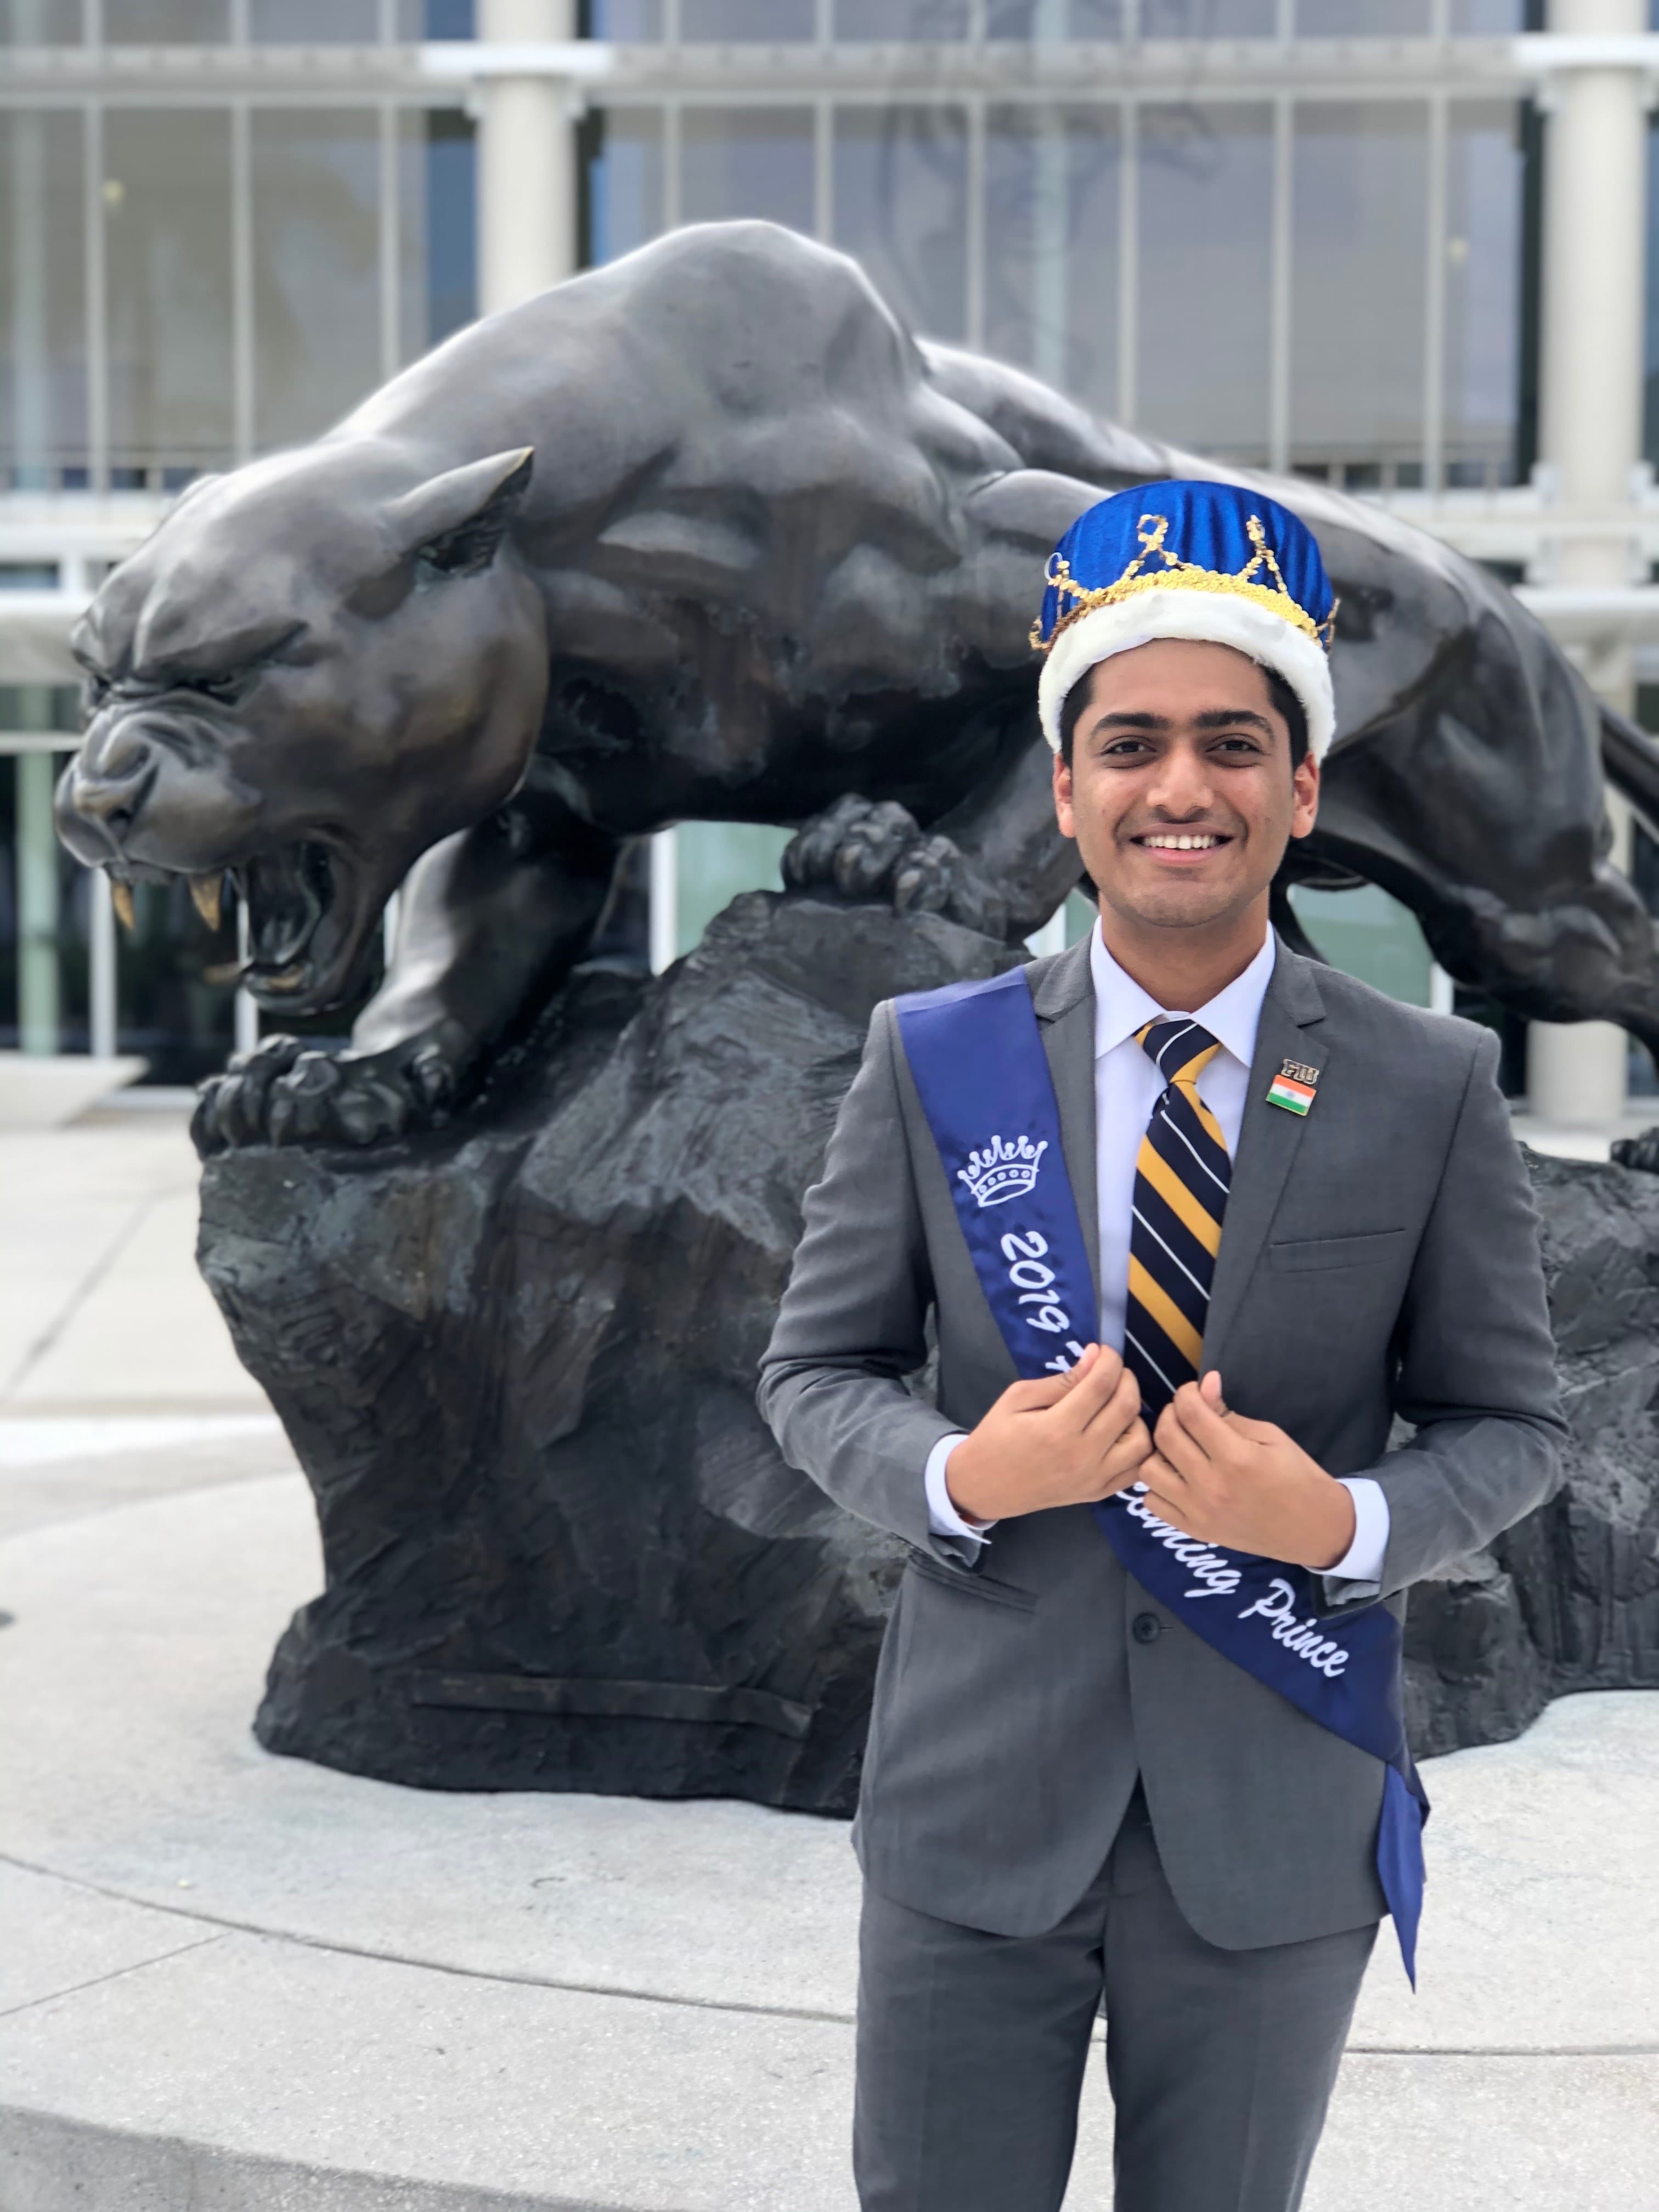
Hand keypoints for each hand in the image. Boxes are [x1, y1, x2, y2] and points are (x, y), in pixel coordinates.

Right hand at [945, 1344, 1151, 1523]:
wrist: (985, 1486)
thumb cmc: (996, 1437)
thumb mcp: (1018, 1398)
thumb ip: (1060, 1380)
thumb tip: (1095, 1357)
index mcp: (1057, 1428)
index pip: (1101, 1384)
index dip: (1110, 1360)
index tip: (1105, 1352)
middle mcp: (1082, 1455)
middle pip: (1126, 1407)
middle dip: (1126, 1379)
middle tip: (1112, 1372)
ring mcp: (1094, 1478)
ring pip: (1141, 1440)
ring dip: (1135, 1415)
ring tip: (1116, 1405)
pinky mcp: (1099, 1493)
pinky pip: (1136, 1468)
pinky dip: (1138, 1447)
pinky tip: (1121, 1433)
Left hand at [1141, 1372, 1356, 1570]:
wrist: (1313, 1528)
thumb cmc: (1297, 1477)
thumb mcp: (1270, 1437)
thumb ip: (1229, 1414)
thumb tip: (1205, 1383)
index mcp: (1236, 1457)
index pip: (1190, 1413)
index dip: (1187, 1393)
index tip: (1195, 1393)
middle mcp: (1212, 1485)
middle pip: (1165, 1436)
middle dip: (1171, 1414)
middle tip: (1186, 1414)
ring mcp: (1199, 1511)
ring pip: (1149, 1470)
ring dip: (1159, 1451)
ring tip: (1178, 1447)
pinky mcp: (1194, 1530)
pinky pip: (1152, 1502)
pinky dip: (1158, 1485)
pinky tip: (1176, 1476)